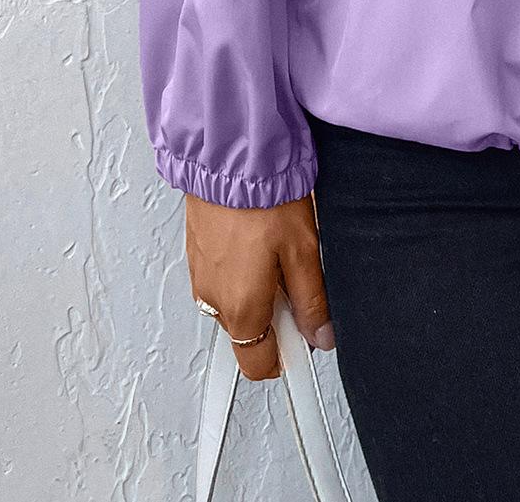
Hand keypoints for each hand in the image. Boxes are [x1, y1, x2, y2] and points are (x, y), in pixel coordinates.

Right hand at [186, 192, 333, 381]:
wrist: (229, 157)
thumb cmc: (264, 198)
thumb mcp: (304, 250)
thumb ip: (312, 300)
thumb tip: (323, 335)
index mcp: (241, 308)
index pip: (258, 364)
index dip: (287, 357)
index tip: (306, 341)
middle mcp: (213, 300)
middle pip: (248, 333)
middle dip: (275, 318)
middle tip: (300, 280)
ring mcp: (200, 277)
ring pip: (235, 305)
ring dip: (258, 293)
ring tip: (280, 251)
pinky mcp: (196, 254)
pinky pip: (222, 279)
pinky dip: (242, 271)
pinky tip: (259, 241)